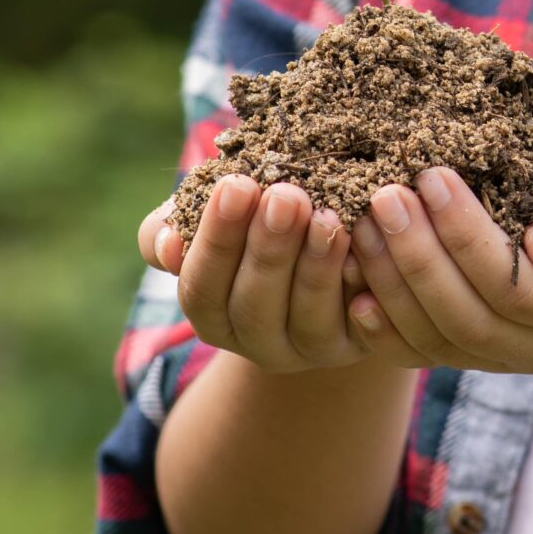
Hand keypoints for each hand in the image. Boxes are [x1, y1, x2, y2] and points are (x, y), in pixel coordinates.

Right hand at [136, 176, 379, 374]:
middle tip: (285, 195)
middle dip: (269, 248)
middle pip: (254, 306)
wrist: (328, 241)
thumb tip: (168, 243)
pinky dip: (361, 285)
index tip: (235, 184)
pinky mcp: (359, 344)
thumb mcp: (213, 216)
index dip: (217, 239)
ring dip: (316, 265)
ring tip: (327, 216)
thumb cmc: (254, 220)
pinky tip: (364, 242)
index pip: (202, 288)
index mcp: (213, 314)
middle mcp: (257, 342)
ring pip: (309, 319)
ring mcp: (309, 349)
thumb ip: (176, 224)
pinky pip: (362, 326)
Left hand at [342, 139, 532, 374]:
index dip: (468, 237)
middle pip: (468, 319)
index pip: (515, 287)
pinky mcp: (465, 355)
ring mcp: (501, 359)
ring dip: (390, 284)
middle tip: (385, 198)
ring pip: (434, 340)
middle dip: (419, 259)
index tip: (433, 176)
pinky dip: (380, 323)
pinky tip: (351, 281)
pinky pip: (415, 352)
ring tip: (361, 223)